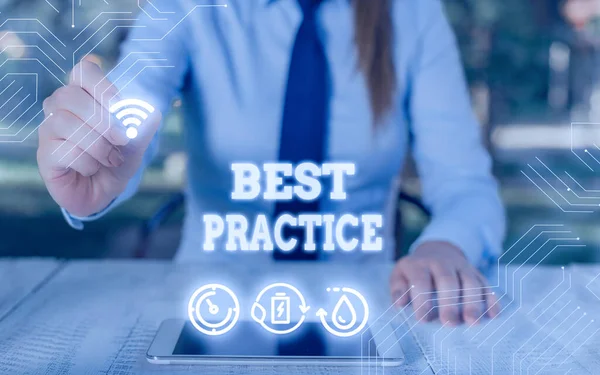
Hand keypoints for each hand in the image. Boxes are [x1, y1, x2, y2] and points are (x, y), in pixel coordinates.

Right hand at [37, 59, 160, 216]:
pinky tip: (92, 169)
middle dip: (102, 119)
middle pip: (69, 95)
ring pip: (65, 123)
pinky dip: (87, 163)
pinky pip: (63, 151)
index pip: (83, 71)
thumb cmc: (116, 159)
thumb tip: (153, 112)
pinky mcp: (44, 154)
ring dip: (97, 144)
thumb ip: (143, 125)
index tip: (120, 106)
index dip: (102, 85)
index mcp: (83, 95)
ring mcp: (48, 130)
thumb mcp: (136, 142)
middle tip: (123, 139)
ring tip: (111, 159)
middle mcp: (60, 107)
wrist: (104, 191)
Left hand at [389, 241, 499, 325]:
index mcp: (420, 264)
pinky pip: (486, 285)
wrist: (437, 250)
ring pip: (470, 281)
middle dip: (449, 302)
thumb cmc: (416, 271)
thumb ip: (399, 288)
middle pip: (448, 280)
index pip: (421, 280)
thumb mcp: (401, 274)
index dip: (422, 300)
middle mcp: (442, 263)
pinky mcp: (477, 273)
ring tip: (472, 322)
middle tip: (449, 322)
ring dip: (472, 302)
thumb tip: (399, 303)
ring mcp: (462, 267)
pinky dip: (491, 299)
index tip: (422, 319)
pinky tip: (493, 315)